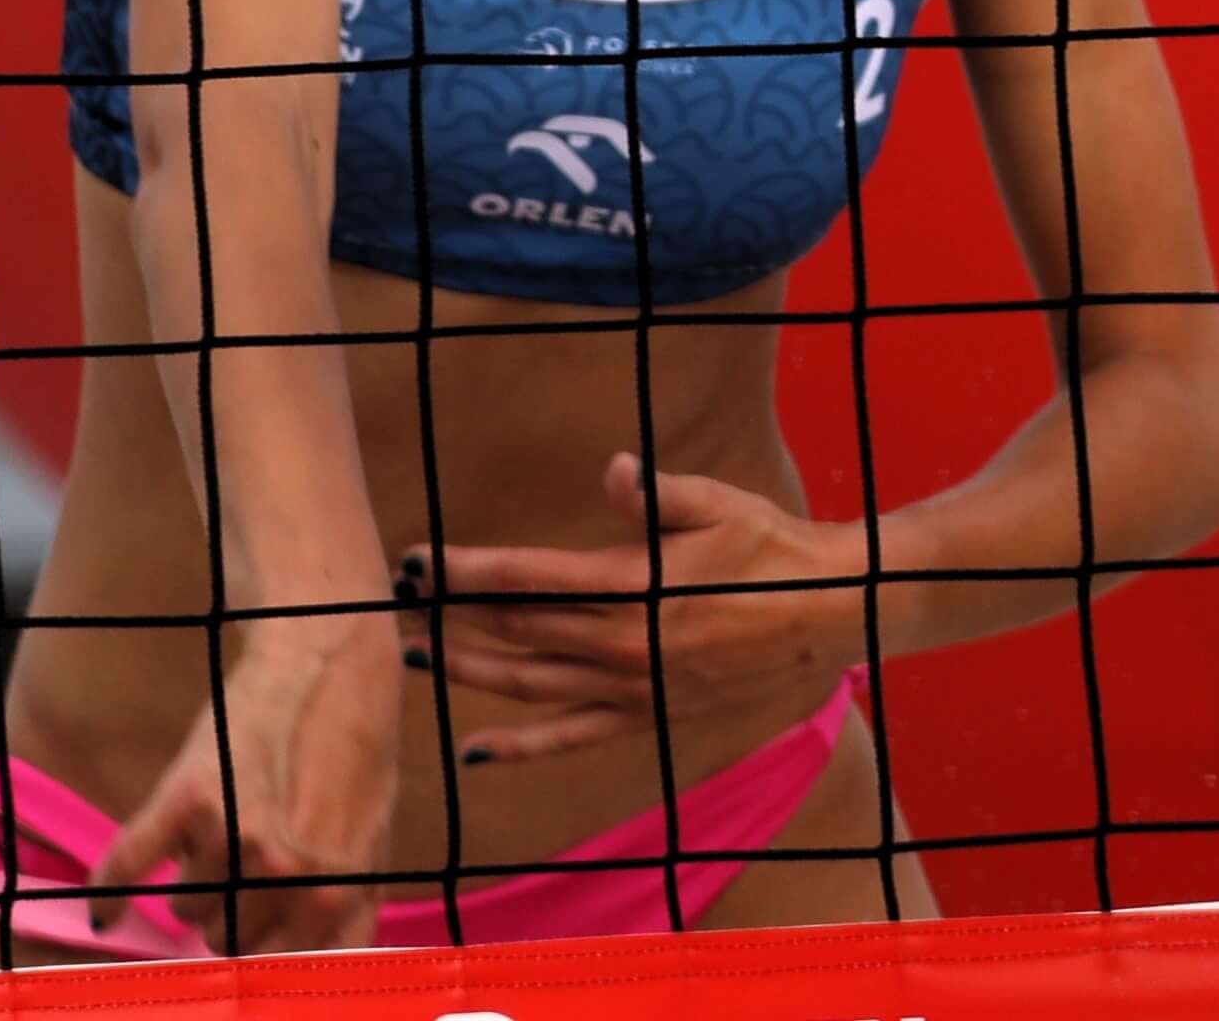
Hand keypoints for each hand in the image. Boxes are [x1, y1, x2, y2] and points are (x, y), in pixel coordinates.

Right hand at [83, 612, 402, 956]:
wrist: (329, 664)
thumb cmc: (358, 756)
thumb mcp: (373, 849)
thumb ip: (347, 920)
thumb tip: (311, 978)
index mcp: (331, 897)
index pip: (271, 967)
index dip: (258, 951)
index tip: (251, 941)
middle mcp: (279, 877)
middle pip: (223, 939)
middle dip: (229, 914)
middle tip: (242, 874)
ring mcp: (230, 837)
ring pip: (184, 907)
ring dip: (195, 886)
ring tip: (220, 841)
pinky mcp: (186, 797)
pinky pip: (132, 862)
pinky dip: (112, 891)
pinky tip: (103, 914)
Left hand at [409, 450, 883, 767]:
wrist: (825, 612)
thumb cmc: (768, 545)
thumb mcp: (717, 505)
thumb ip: (658, 494)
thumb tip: (615, 470)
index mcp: (632, 586)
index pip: (529, 577)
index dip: (466, 569)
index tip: (417, 559)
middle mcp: (621, 644)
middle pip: (515, 631)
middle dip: (450, 617)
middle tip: (393, 606)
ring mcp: (631, 687)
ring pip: (530, 684)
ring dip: (467, 671)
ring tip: (414, 657)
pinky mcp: (645, 715)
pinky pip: (571, 736)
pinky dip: (522, 746)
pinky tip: (477, 748)